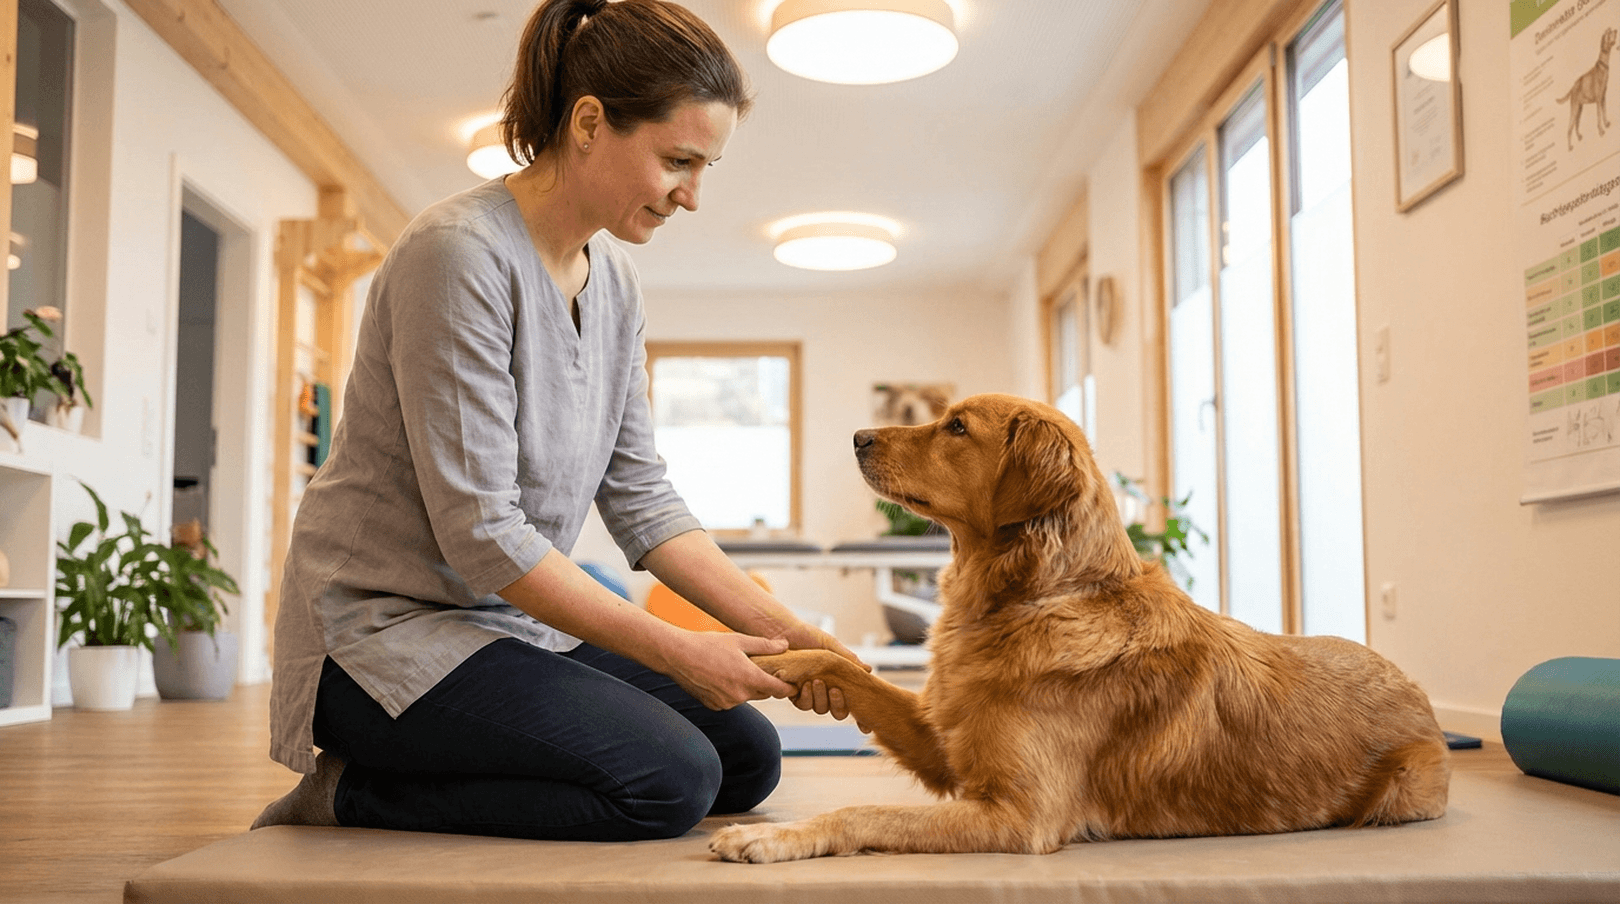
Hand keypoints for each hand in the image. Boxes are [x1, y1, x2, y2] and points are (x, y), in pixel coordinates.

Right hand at [663, 631, 795, 710]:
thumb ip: (765, 645)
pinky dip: (731, 692)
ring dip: (747, 687)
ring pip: (746, 697)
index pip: (779, 690)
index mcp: (750, 679)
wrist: (677, 656)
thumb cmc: (708, 644)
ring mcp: (727, 703)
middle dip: (766, 683)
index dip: (789, 687)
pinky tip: (722, 677)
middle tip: (763, 669)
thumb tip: (786, 646)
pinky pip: (731, 701)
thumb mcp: (739, 640)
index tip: (793, 683)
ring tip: (737, 669)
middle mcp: (740, 695)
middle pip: (764, 693)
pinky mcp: (715, 706)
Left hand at [777, 626, 868, 722]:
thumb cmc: (806, 635)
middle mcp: (823, 688)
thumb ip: (848, 659)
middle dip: (837, 704)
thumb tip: (868, 670)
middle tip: (834, 690)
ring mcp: (808, 691)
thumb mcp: (830, 645)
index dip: (854, 713)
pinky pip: (802, 704)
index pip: (849, 701)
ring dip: (820, 698)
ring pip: (819, 708)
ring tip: (816, 682)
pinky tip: (803, 685)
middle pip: (836, 710)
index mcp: (836, 678)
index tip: (857, 716)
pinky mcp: (792, 692)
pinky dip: (805, 697)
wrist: (782, 631)